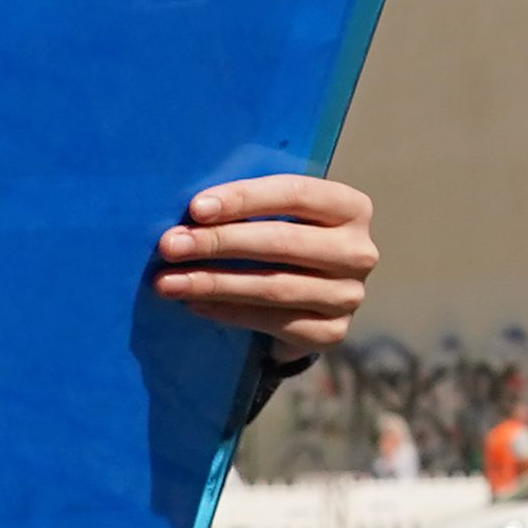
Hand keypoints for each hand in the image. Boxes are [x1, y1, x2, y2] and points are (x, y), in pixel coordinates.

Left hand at [156, 177, 378, 352]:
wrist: (308, 298)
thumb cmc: (283, 238)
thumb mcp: (278, 213)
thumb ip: (250, 206)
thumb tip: (192, 210)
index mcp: (351, 207)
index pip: (296, 194)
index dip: (244, 199)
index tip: (196, 208)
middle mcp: (359, 251)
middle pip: (283, 242)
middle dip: (219, 242)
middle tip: (170, 245)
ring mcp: (348, 296)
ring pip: (274, 286)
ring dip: (214, 283)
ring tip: (168, 281)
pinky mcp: (331, 332)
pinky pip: (272, 322)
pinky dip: (228, 313)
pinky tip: (194, 305)